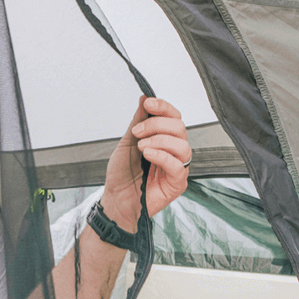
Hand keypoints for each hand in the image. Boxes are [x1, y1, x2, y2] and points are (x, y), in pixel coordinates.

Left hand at [99, 96, 190, 230]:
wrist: (116, 200)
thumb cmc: (122, 174)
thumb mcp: (127, 142)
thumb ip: (138, 122)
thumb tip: (144, 98)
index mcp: (164, 139)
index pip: (174, 117)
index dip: (163, 107)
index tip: (148, 104)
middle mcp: (173, 151)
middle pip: (179, 127)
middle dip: (156, 125)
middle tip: (137, 133)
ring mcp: (177, 167)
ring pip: (182, 145)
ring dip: (159, 141)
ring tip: (141, 148)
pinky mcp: (177, 183)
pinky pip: (178, 165)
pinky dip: (162, 156)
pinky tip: (148, 155)